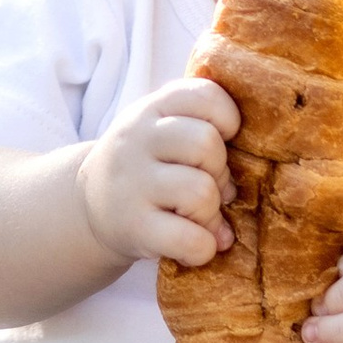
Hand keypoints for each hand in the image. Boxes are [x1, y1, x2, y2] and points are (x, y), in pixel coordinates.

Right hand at [77, 76, 237, 271]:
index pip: (206, 95)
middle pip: (206, 144)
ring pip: (201, 192)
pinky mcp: (133, 226)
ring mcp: (133, 183)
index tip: (222, 141)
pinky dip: (203, 247)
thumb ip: (200, 125)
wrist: (86, 205)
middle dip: (220, 172)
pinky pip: (189, 238)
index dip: (228, 120)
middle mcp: (138, 139)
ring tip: (199, 219)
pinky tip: (196, 245)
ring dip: (211, 213)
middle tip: (210, 188)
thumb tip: (256, 164)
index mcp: (153, 108)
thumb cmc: (145, 165)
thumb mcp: (159, 128)